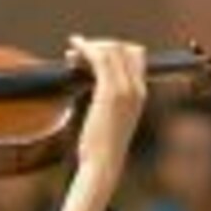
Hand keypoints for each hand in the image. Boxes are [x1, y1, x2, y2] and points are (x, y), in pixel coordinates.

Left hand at [68, 35, 146, 181]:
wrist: (103, 165)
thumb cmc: (101, 149)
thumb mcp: (110, 120)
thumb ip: (109, 102)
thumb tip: (95, 91)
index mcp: (140, 94)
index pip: (135, 55)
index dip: (113, 49)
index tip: (90, 56)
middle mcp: (137, 88)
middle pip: (123, 48)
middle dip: (99, 45)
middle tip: (75, 54)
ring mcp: (125, 89)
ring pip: (111, 49)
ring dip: (89, 47)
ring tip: (70, 56)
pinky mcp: (110, 92)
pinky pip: (100, 58)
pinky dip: (85, 48)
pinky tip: (73, 47)